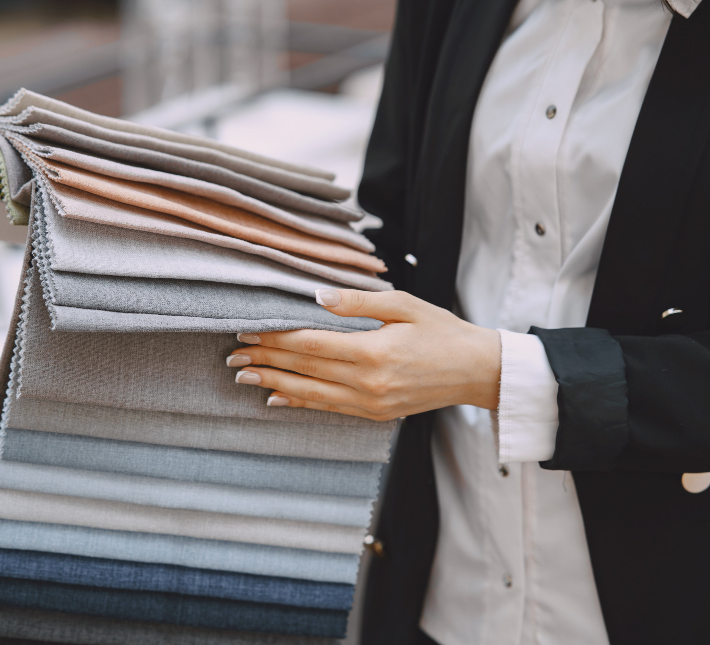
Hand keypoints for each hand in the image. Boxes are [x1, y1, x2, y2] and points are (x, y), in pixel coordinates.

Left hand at [226, 288, 500, 420]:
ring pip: (310, 393)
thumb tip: (316, 297)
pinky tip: (278, 397)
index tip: (247, 331)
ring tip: (243, 377)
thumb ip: (358, 302)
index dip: (274, 338)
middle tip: (233, 355)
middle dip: (265, 361)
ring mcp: (370, 402)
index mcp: (372, 351)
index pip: (309, 344)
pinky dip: (300, 402)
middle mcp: (367, 382)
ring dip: (274, 384)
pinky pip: (329, 408)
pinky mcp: (375, 413)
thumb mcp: (404, 305)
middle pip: (303, 369)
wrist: (476, 370)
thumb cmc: (442, 331)